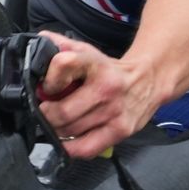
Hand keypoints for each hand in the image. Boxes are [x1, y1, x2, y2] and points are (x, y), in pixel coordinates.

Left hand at [36, 31, 159, 159]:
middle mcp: (106, 87)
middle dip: (46, 114)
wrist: (148, 81)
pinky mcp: (120, 131)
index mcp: (95, 63)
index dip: (49, 79)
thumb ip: (62, 46)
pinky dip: (70, 147)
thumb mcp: (88, 52)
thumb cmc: (110, 69)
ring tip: (56, 123)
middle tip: (44, 112)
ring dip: (56, 130)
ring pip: (70, 130)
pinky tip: (66, 140)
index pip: (64, 64)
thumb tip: (40, 41)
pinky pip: (86, 148)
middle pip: (62, 111)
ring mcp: (115, 112)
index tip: (46, 88)